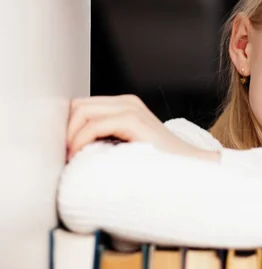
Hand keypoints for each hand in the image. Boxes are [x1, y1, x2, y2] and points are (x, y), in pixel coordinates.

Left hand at [66, 95, 199, 160]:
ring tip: (73, 157)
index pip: (82, 105)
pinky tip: (82, 155)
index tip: (67, 150)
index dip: (69, 126)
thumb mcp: (127, 144)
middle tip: (67, 154)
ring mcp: (132, 108)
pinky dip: (81, 140)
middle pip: (78, 105)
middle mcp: (128, 102)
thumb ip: (107, 136)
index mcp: (126, 105)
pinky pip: (94, 125)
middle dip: (66, 129)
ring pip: (81, 111)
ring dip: (71, 135)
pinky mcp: (133, 120)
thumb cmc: (159, 162)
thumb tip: (73, 144)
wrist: (189, 166)